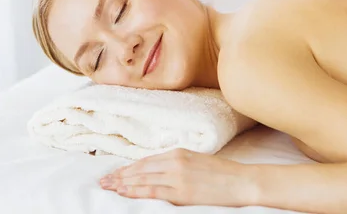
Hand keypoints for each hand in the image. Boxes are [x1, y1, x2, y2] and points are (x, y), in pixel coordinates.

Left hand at [99, 148, 255, 206]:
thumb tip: (157, 172)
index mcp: (178, 153)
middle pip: (140, 169)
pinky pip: (153, 191)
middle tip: (103, 181)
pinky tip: (124, 192)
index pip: (146, 161)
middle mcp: (175, 161)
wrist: (243, 181)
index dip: (128, 168)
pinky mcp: (182, 191)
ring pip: (142, 179)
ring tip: (108, 187)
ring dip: (123, 183)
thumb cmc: (222, 174)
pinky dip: (136, 191)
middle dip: (120, 175)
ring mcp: (177, 176)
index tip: (115, 173)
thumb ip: (176, 164)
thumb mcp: (196, 161)